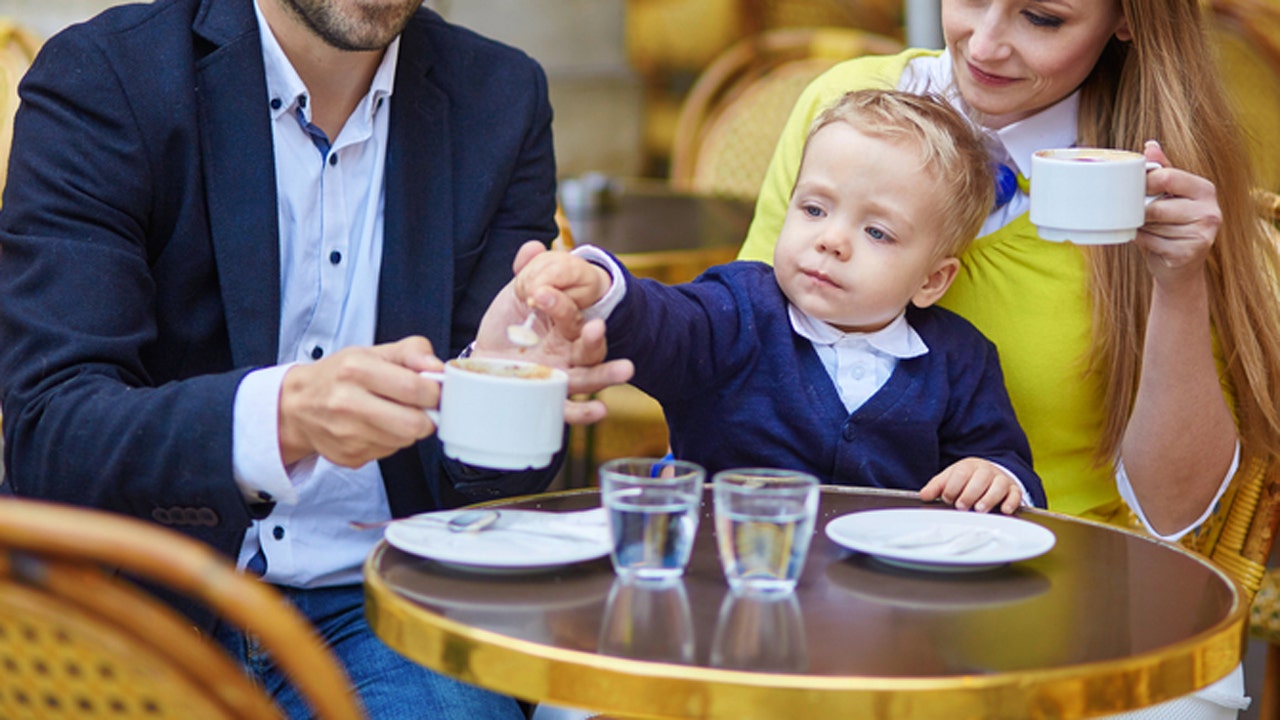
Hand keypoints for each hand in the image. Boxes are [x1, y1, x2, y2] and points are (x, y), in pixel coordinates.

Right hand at [277, 336, 444, 467]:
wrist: (298, 404)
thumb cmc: (339, 375)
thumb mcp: (373, 352)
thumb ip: (411, 352)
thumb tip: (437, 367)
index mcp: (356, 370)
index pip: (415, 388)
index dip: (434, 392)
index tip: (433, 390)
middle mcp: (347, 404)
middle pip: (414, 424)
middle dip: (427, 417)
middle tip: (421, 407)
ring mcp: (347, 435)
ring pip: (405, 441)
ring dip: (409, 429)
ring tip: (394, 414)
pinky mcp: (349, 456)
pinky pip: (389, 453)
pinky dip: (391, 441)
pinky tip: (377, 427)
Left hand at [475, 241, 633, 424]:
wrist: (483, 362)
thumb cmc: (507, 328)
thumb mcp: (516, 298)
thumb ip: (528, 272)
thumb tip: (533, 246)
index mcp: (563, 326)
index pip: (573, 315)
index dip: (562, 305)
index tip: (540, 293)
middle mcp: (567, 353)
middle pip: (590, 349)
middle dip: (596, 338)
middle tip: (597, 328)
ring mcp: (559, 377)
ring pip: (589, 378)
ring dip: (608, 374)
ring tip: (625, 370)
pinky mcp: (546, 400)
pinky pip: (569, 410)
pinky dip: (586, 413)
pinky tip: (600, 412)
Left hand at [919, 458, 1022, 513]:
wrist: (990, 475)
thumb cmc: (967, 480)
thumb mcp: (950, 480)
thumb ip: (937, 487)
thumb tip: (924, 495)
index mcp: (968, 466)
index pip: (961, 473)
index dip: (953, 486)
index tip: (947, 499)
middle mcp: (986, 471)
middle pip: (980, 478)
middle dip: (969, 493)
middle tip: (961, 506)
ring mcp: (1001, 480)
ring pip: (998, 485)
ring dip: (989, 498)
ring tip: (980, 509)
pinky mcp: (1013, 490)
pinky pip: (1015, 494)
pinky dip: (1011, 502)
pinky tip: (1004, 510)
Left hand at [1137, 140, 1221, 284]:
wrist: (1179, 268)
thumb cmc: (1171, 226)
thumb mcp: (1168, 195)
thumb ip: (1161, 170)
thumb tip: (1150, 145)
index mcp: (1204, 189)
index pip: (1166, 177)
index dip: (1143, 183)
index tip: (1134, 190)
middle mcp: (1210, 210)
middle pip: (1156, 206)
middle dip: (1141, 212)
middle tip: (1140, 215)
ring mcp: (1203, 233)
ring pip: (1152, 226)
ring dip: (1142, 229)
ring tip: (1150, 230)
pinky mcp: (1190, 253)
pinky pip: (1152, 243)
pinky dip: (1144, 243)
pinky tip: (1152, 243)